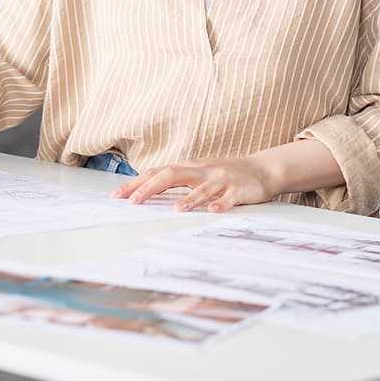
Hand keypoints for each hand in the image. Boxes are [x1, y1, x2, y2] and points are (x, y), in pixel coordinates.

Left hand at [109, 156, 279, 212]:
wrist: (262, 169)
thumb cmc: (224, 174)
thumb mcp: (197, 174)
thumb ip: (176, 181)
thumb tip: (146, 189)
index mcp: (189, 168)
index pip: (157, 173)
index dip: (137, 183)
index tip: (117, 196)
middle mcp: (201, 171)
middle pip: (172, 175)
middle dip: (151, 188)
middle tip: (133, 201)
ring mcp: (221, 179)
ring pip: (202, 188)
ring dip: (189, 199)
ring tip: (175, 210)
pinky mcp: (238, 190)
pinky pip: (229, 198)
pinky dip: (221, 205)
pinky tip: (213, 212)